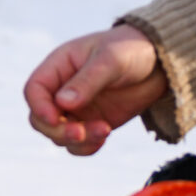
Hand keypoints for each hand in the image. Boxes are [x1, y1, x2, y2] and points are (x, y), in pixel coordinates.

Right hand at [24, 25, 166, 155]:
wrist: (161, 63)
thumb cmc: (131, 50)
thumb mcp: (110, 60)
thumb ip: (87, 81)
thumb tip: (63, 103)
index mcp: (59, 67)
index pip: (34, 90)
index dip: (39, 106)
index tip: (55, 118)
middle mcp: (62, 90)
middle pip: (41, 118)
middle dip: (58, 130)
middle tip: (81, 133)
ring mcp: (76, 109)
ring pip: (59, 135)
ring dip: (77, 140)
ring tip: (105, 131)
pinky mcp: (92, 123)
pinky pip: (79, 143)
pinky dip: (87, 146)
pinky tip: (104, 137)